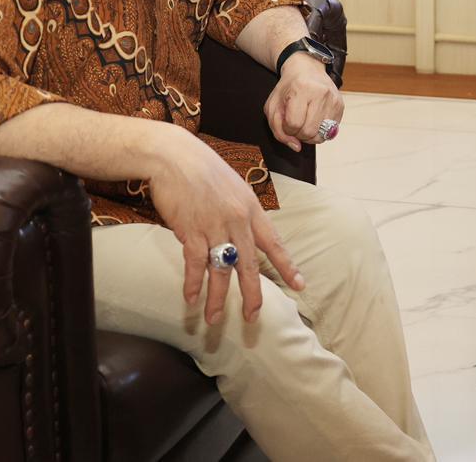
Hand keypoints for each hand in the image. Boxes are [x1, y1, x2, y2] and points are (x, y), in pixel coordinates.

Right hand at [149, 125, 304, 324]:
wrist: (175, 155)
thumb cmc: (202, 168)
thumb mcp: (233, 186)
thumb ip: (240, 212)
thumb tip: (242, 234)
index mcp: (251, 209)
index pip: (273, 242)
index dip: (287, 265)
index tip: (300, 285)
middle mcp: (237, 220)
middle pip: (249, 265)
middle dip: (252, 294)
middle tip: (252, 317)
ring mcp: (215, 226)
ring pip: (221, 270)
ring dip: (217, 298)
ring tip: (215, 320)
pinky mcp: (191, 229)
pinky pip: (196, 263)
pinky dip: (193, 283)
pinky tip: (192, 299)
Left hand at [264, 54, 343, 151]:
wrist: (307, 68)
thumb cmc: (288, 87)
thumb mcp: (274, 105)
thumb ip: (278, 129)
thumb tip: (296, 147)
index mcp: (301, 89)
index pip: (294, 124)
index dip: (286, 129)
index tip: (286, 121)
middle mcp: (321, 93)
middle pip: (308, 132)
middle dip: (298, 134)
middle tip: (295, 123)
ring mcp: (333, 100)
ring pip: (321, 135)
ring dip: (309, 135)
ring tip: (305, 123)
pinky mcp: (340, 106)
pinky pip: (331, 132)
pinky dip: (320, 131)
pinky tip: (315, 120)